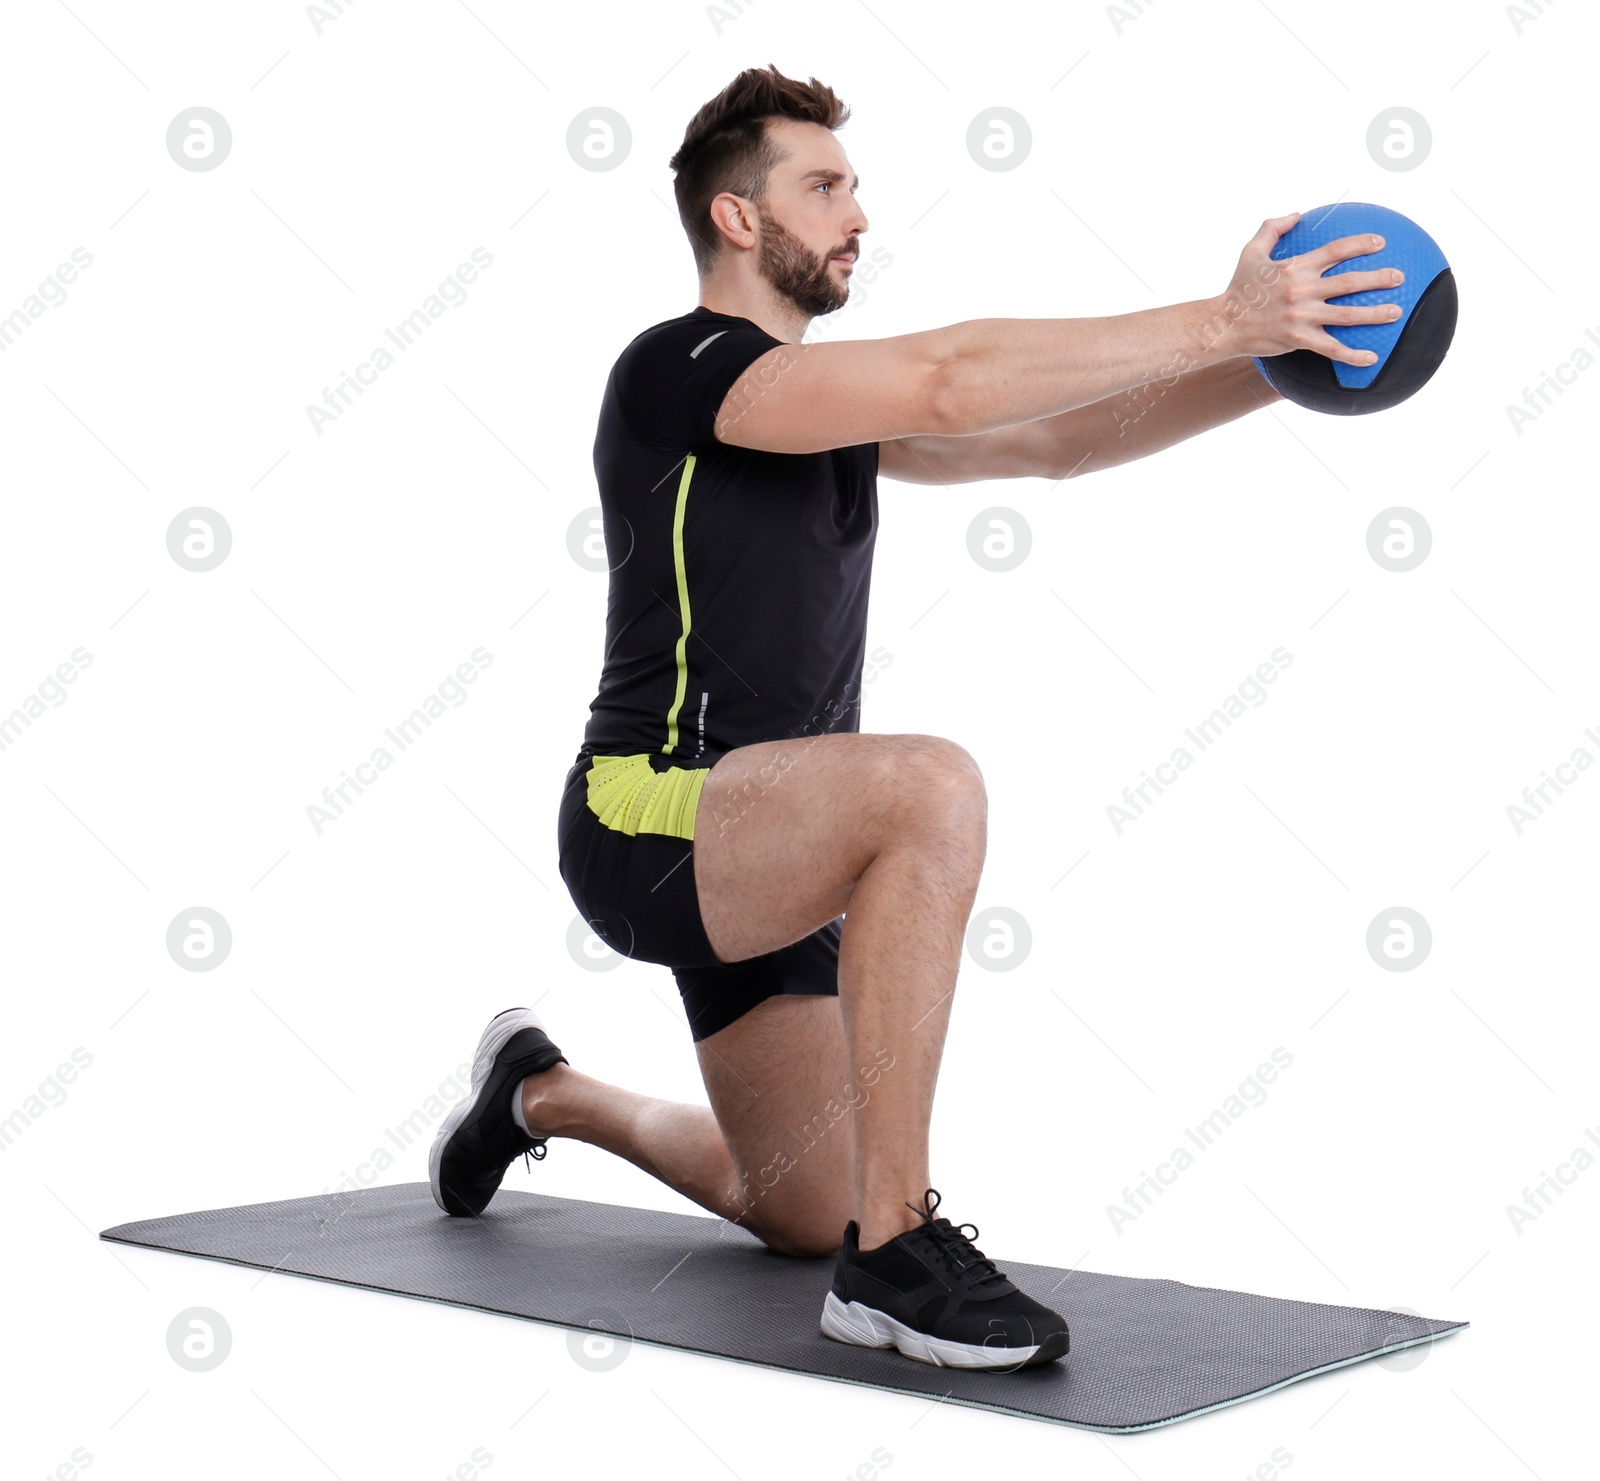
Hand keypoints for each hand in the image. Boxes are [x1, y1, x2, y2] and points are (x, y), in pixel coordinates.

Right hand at [1213, 213, 1404, 366]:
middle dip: (1378, 278)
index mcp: (1296, 268)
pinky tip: (1371, 358)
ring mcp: (1302, 317)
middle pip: (1350, 282)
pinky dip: (1353, 355)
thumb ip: (1272, 228)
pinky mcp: (1299, 339)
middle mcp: (1303, 291)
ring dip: (1375, 314)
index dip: (1360, 244)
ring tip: (1396, 312)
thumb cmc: (1238, 289)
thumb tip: (1296, 214)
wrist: (1223, 325)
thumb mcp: (1250, 252)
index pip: (1336, 250)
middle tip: (1398, 277)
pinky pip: (1331, 348)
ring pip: (1347, 315)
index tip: (1380, 243)